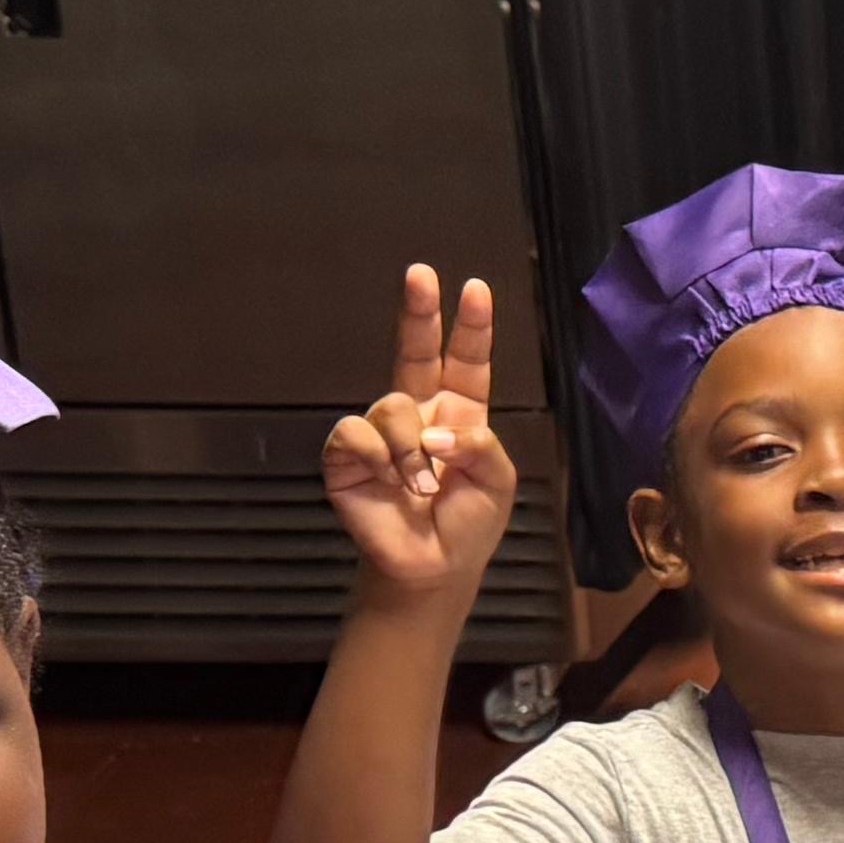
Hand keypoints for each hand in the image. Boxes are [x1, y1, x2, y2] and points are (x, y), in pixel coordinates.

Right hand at [317, 267, 522, 601]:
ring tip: (421, 486)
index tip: (476, 289)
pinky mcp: (346, 455)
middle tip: (420, 274)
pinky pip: (356, 433)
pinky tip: (389, 483)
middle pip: (414, 352)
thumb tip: (436, 432)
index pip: (466, 361)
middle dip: (418, 313)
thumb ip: (480, 445)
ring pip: (389, 405)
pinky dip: (378, 457)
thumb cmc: (468, 525)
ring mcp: (380, 432)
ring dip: (410, 448)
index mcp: (458, 413)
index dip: (471, 327)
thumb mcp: (497, 482)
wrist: (433, 568)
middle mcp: (418, 414)